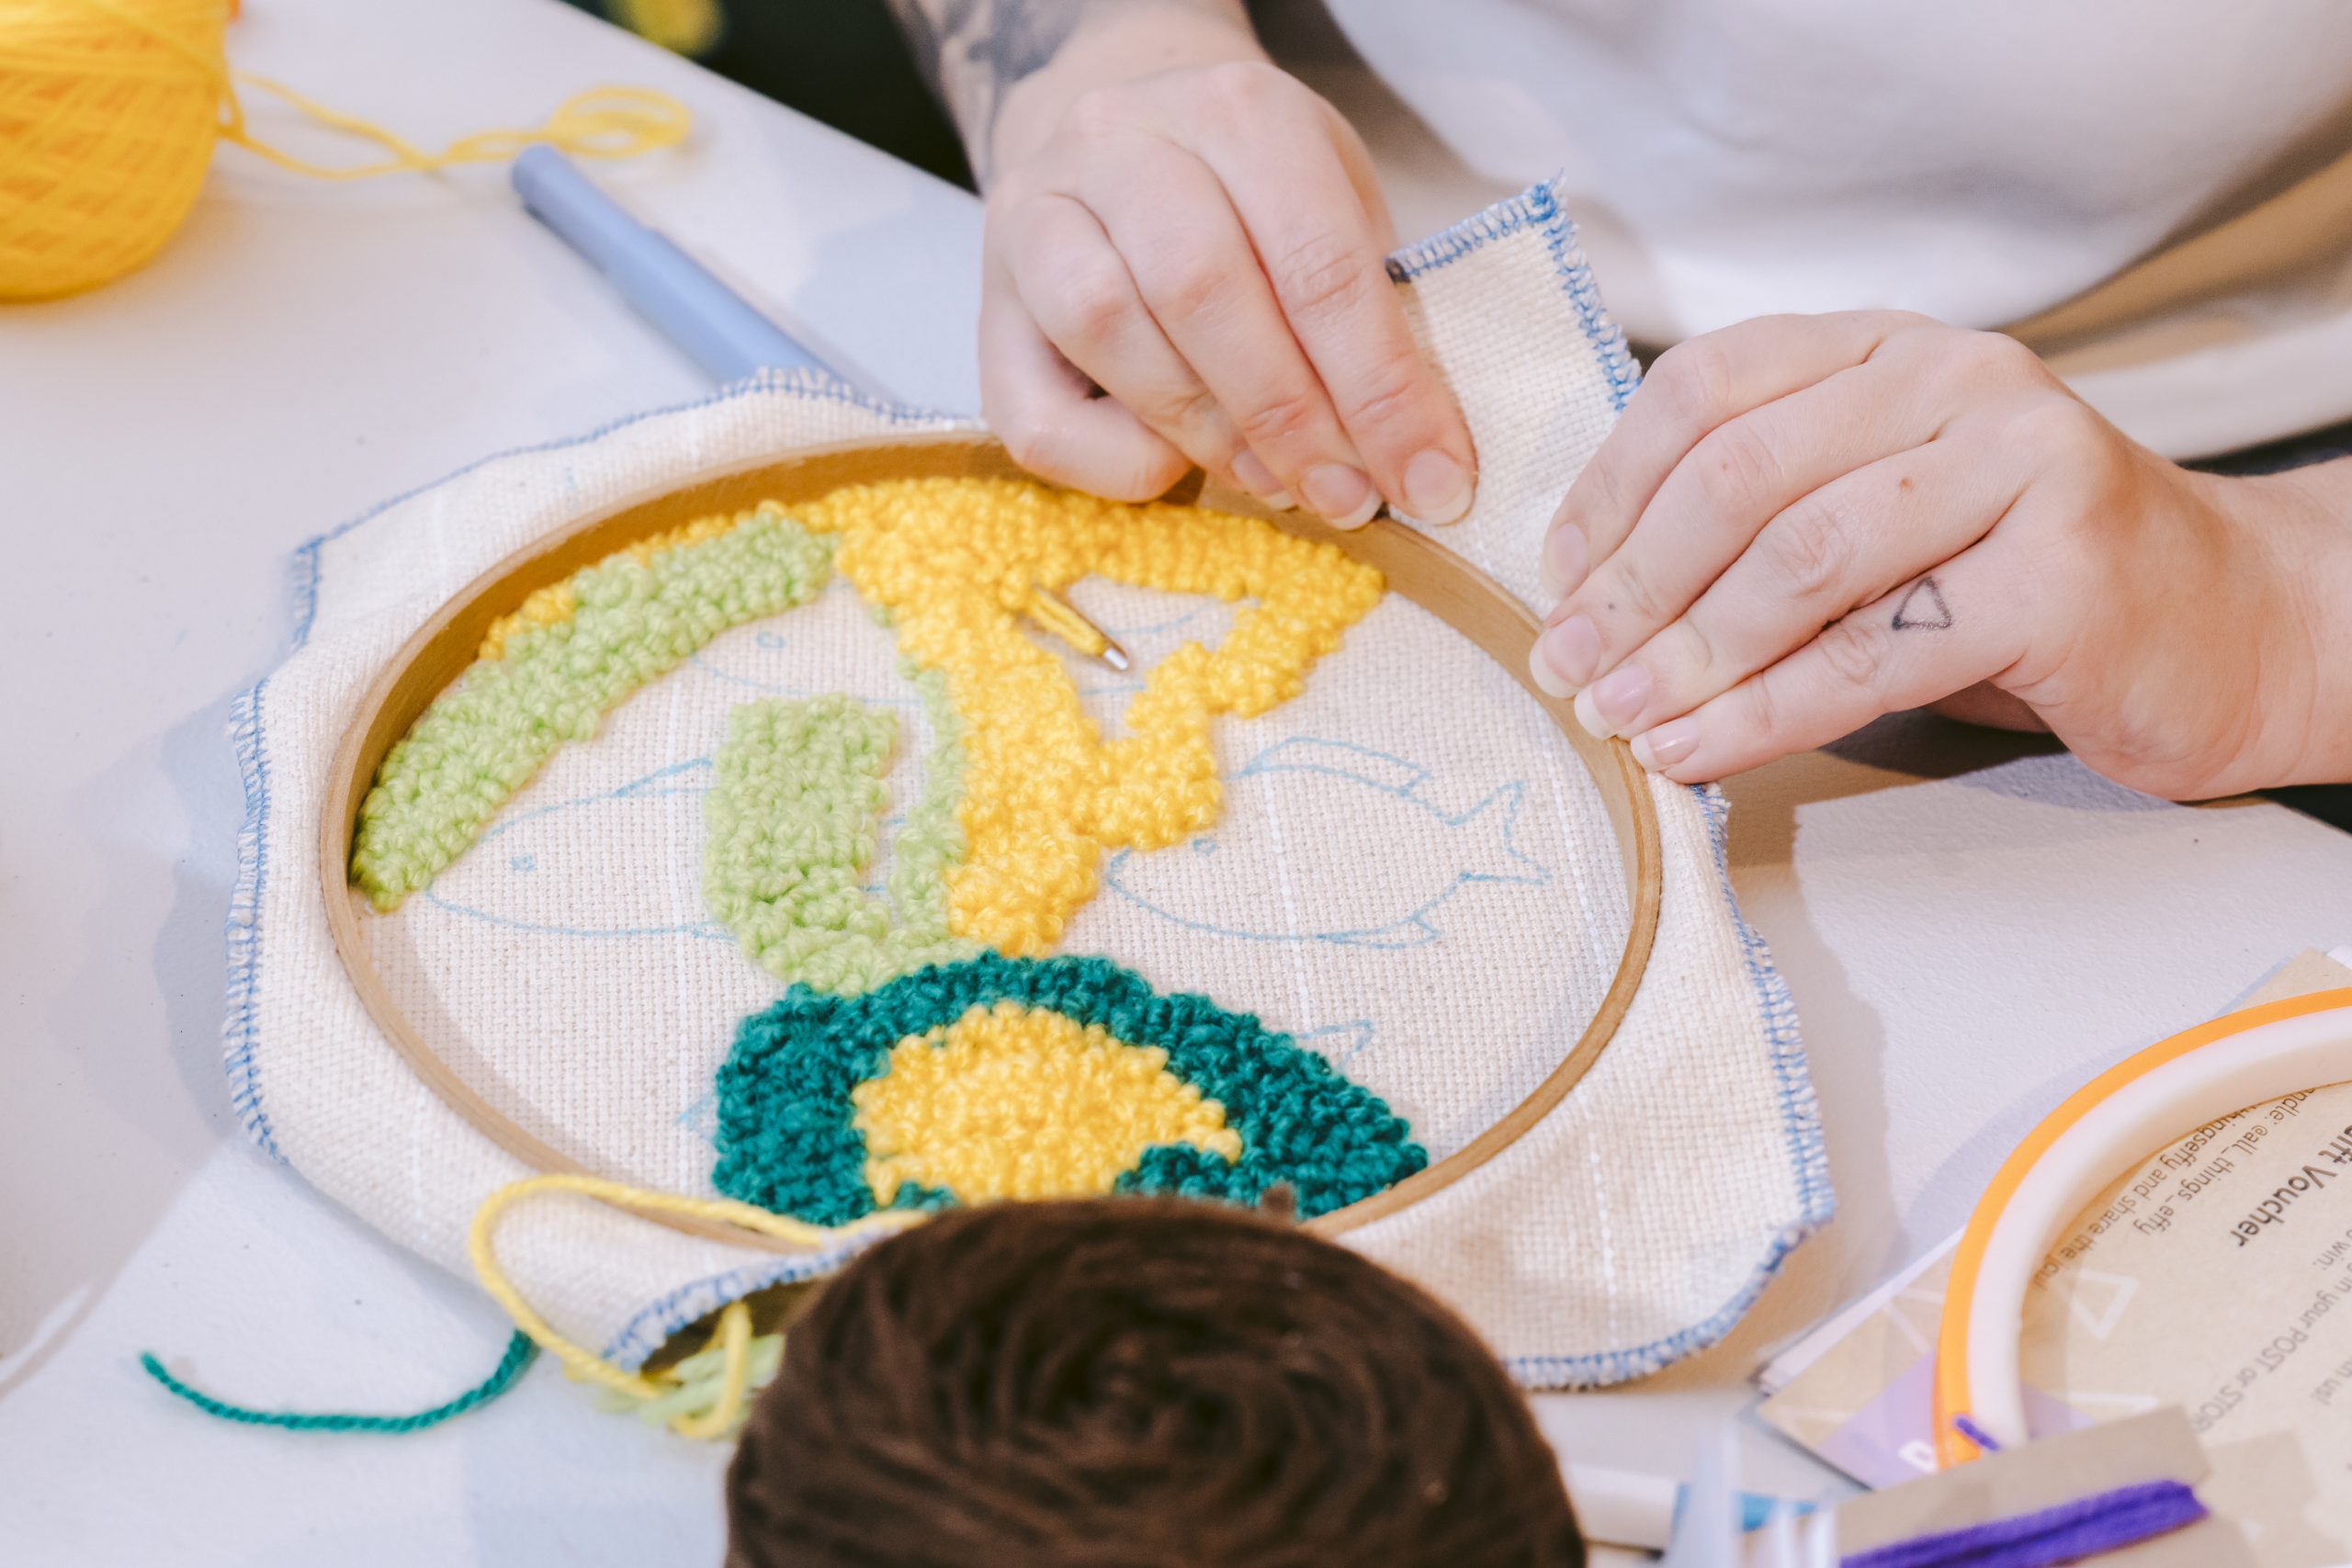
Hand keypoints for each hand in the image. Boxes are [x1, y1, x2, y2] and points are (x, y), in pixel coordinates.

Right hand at [978, 34, 1474, 524]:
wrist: (1116, 138)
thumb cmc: (1249, 194)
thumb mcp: (1328, 202)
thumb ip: (1365, 303)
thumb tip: (1412, 448)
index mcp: (1237, 108)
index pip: (1318, 261)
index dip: (1382, 388)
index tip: (1432, 480)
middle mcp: (1122, 140)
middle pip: (1204, 289)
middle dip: (1292, 417)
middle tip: (1349, 496)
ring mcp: (1039, 211)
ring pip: (1109, 328)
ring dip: (1208, 433)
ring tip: (1276, 482)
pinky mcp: (988, 301)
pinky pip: (1039, 414)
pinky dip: (1118, 460)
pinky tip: (1175, 465)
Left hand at [1530, 311, 2351, 798]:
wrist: (2226, 625)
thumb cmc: (2019, 578)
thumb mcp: (1880, 511)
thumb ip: (1764, 515)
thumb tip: (1594, 595)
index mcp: (1888, 346)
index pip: (1708, 388)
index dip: (1611, 490)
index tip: (1554, 581)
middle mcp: (1956, 380)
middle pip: (1739, 474)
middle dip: (1631, 585)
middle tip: (1568, 667)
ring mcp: (2020, 466)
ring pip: (1800, 561)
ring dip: (1686, 655)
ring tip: (1620, 719)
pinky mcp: (2060, 576)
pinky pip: (1871, 654)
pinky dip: (1763, 712)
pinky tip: (1697, 750)